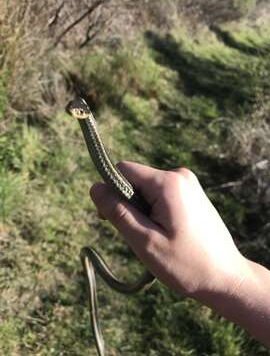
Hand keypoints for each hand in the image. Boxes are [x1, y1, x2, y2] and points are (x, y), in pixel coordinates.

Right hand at [89, 161, 246, 297]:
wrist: (226, 277)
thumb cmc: (185, 264)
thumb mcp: (144, 241)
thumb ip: (117, 212)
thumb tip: (94, 187)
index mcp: (168, 183)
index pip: (123, 170)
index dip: (110, 190)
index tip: (111, 218)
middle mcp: (179, 175)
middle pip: (135, 179)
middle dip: (127, 203)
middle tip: (138, 235)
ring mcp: (187, 184)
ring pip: (146, 189)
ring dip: (141, 210)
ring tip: (155, 237)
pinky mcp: (191, 193)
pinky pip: (160, 194)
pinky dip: (154, 211)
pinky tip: (165, 232)